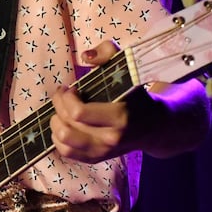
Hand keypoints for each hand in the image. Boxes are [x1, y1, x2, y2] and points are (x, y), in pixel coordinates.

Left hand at [51, 41, 210, 161]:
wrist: (156, 127)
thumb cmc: (137, 95)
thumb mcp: (128, 69)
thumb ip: (108, 53)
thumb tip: (85, 56)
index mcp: (120, 117)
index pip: (78, 113)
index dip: (66, 97)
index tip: (71, 87)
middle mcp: (111, 138)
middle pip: (67, 127)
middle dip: (58, 106)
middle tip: (63, 95)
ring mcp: (103, 151)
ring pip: (63, 142)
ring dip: (55, 122)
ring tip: (62, 109)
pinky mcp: (96, 158)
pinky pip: (66, 152)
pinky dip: (58, 137)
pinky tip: (65, 123)